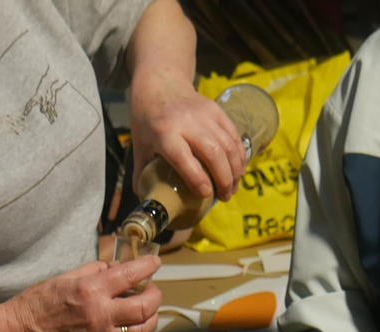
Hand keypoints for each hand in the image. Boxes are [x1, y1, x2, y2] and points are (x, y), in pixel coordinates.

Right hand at [6, 256, 161, 331]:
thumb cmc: (39, 302)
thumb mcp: (66, 276)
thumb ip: (95, 270)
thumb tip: (117, 268)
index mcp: (91, 290)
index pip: (130, 275)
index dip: (148, 266)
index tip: (154, 263)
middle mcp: (101, 314)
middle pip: (144, 306)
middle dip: (155, 295)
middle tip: (152, 289)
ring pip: (143, 330)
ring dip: (152, 317)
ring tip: (148, 310)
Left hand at [129, 69, 245, 204]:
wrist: (160, 82)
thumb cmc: (147, 119)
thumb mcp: (139, 145)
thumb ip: (142, 173)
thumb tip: (148, 201)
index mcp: (164, 133)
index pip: (183, 157)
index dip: (197, 177)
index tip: (206, 194)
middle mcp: (186, 123)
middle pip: (213, 152)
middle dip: (224, 178)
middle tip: (225, 197)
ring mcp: (204, 114)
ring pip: (227, 144)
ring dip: (235, 169)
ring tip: (233, 188)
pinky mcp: (216, 110)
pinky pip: (233, 134)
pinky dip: (240, 154)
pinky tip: (240, 170)